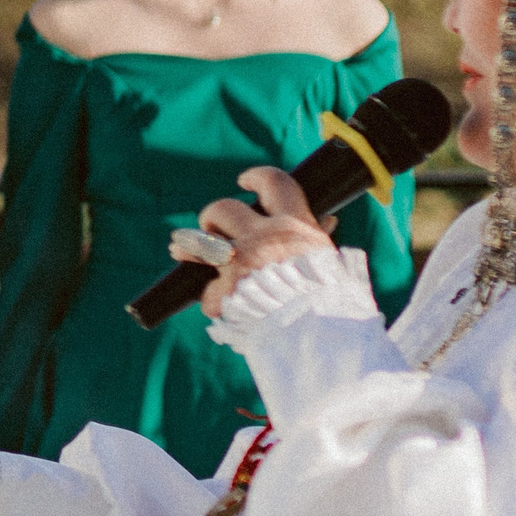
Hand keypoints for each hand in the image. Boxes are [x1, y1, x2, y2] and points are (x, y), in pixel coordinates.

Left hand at [196, 166, 336, 319]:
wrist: (322, 338)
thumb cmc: (333, 302)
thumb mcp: (333, 263)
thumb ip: (318, 240)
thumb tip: (327, 220)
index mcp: (295, 227)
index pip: (274, 184)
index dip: (257, 178)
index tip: (244, 181)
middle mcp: (264, 238)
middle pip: (222, 208)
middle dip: (213, 217)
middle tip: (214, 228)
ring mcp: (241, 262)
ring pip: (198, 241)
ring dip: (189, 246)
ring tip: (182, 250)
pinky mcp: (225, 290)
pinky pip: (208, 292)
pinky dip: (213, 300)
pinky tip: (215, 303)